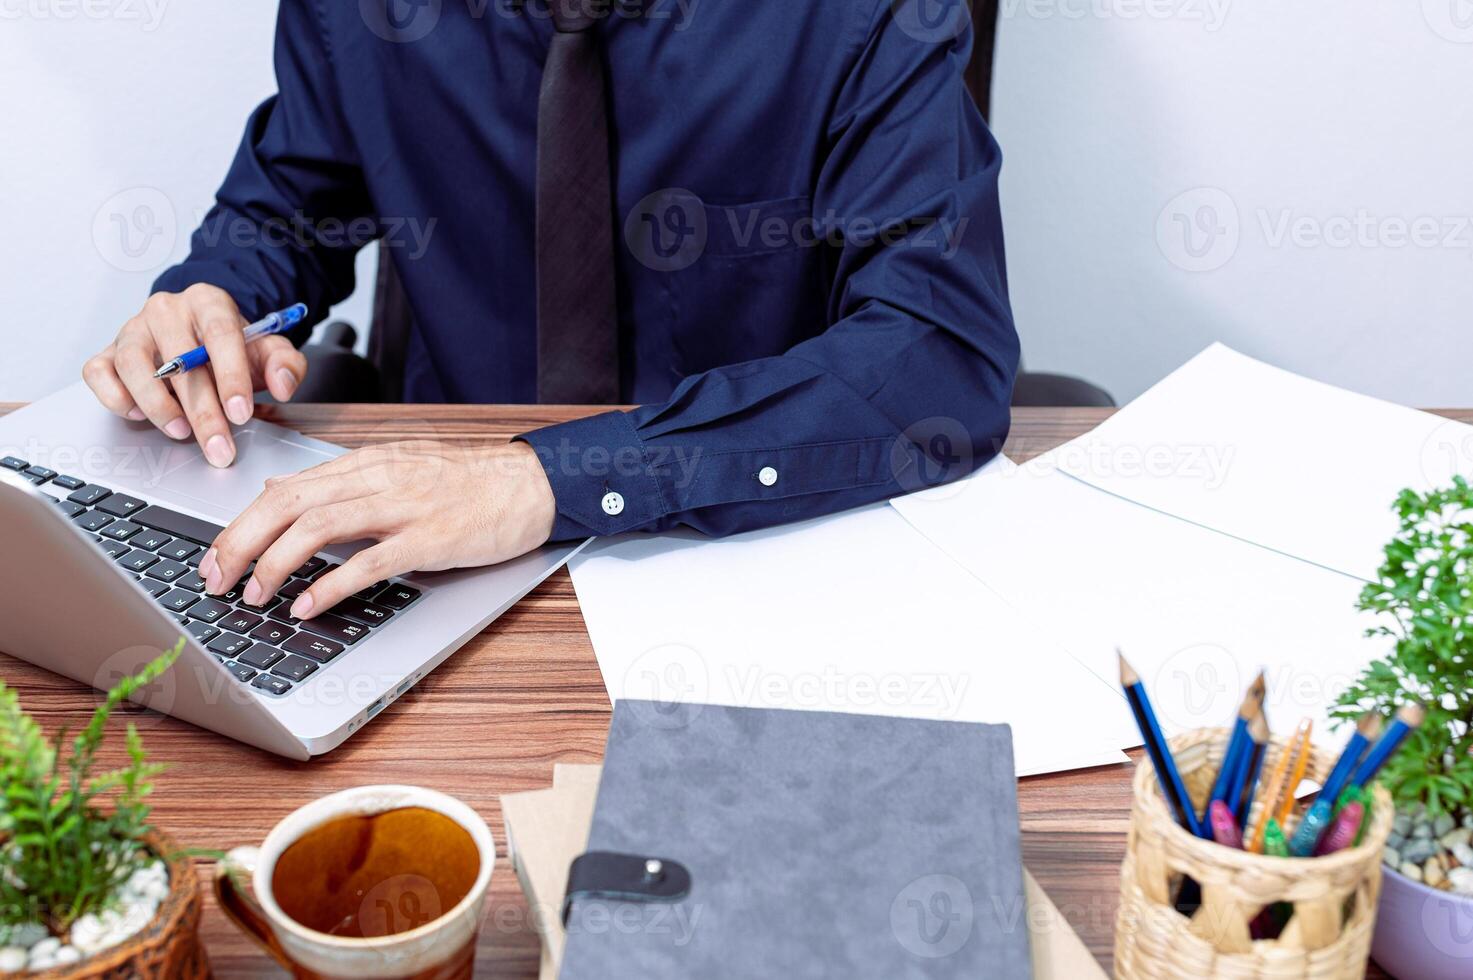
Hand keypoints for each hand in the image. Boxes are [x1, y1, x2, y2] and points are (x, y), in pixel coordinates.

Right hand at [82, 284, 307, 467]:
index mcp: (208, 302)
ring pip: (133, 364)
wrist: (200, 339)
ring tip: (180, 432)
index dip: (231, 376)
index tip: (241, 412)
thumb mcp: (268, 351)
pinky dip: (115, 397)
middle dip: (202, 411)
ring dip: (157, 405)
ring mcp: (132, 329)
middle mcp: (166, 310)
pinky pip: (98, 372)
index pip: (220, 334)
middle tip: (218, 447)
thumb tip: (283, 384)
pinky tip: (138, 415)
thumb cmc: (234, 348)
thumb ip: (286, 364)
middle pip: (179, 359)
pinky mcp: (108, 352)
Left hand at [199, 440, 556, 618]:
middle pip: (288, 505)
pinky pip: (369, 562)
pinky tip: (307, 606)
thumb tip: (277, 492)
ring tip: (254, 595)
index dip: (239, 525)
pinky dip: (329, 587)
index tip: (214, 558)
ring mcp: (404, 507)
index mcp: (365, 463)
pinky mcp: (430, 538)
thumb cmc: (469, 482)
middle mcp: (377, 478)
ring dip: (275, 564)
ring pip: (318, 527)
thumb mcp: (396, 468)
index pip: (284, 489)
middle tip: (215, 581)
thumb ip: (337, 483)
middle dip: (239, 544)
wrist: (531, 483)